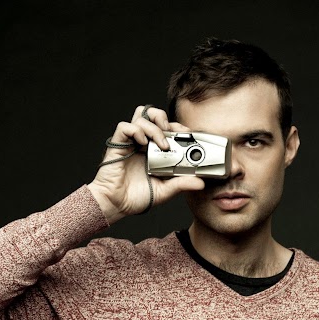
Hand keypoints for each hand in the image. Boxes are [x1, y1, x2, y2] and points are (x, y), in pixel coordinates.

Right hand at [87, 104, 205, 222]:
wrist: (117, 205)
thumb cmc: (137, 197)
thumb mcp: (165, 190)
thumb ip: (181, 184)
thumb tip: (201, 182)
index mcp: (154, 150)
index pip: (166, 127)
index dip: (177, 126)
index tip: (188, 134)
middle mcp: (142, 142)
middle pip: (152, 115)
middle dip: (164, 118)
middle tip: (173, 132)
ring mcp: (130, 142)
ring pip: (140, 117)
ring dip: (154, 127)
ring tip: (162, 143)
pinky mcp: (118, 145)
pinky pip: (124, 127)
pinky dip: (136, 131)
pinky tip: (143, 143)